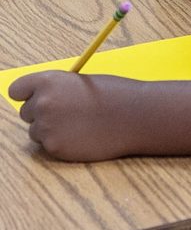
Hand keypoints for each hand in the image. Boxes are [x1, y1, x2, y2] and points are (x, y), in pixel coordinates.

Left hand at [10, 71, 139, 161]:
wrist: (135, 115)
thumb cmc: (114, 94)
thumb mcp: (82, 82)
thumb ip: (57, 90)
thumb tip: (39, 100)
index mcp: (48, 82)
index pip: (16, 90)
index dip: (28, 94)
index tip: (38, 97)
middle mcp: (42, 104)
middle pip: (26, 112)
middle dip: (42, 113)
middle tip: (69, 113)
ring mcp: (46, 127)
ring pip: (36, 131)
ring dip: (52, 130)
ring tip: (79, 124)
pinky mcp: (54, 147)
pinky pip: (49, 145)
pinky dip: (62, 142)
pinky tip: (83, 135)